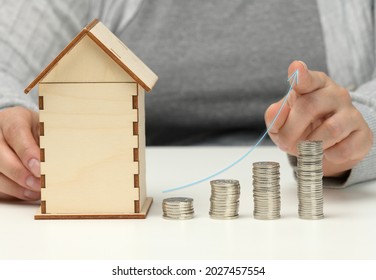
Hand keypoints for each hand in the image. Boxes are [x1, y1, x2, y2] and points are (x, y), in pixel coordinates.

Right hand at [0, 106, 40, 199]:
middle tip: (39, 184)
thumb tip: (61, 160)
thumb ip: (49, 141)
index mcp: (12, 119)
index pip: (15, 131)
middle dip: (20, 173)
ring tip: (36, 191)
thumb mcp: (46, 129)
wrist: (24, 132)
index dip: (27, 152)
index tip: (39, 168)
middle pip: (0, 155)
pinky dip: (12, 191)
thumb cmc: (38, 131)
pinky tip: (28, 193)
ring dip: (16, 186)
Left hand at [265, 61, 372, 176]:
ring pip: (331, 129)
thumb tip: (276, 111)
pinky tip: (326, 151)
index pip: (308, 78)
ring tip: (305, 148)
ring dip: (311, 145)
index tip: (296, 68)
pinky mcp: (363, 134)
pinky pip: (345, 149)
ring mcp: (352, 113)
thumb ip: (275, 116)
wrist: (326, 148)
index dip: (301, 75)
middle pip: (310, 106)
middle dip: (290, 131)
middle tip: (284, 143)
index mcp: (314, 85)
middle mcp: (336, 94)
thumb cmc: (301, 128)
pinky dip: (329, 155)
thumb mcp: (281, 123)